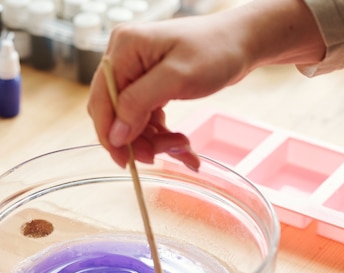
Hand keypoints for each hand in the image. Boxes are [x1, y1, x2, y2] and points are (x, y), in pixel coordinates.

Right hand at [88, 12, 249, 168]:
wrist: (242, 42)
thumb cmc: (216, 50)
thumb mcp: (177, 77)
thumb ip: (139, 103)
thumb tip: (115, 134)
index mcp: (123, 49)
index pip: (101, 100)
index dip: (110, 134)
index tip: (125, 160)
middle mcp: (124, 59)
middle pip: (115, 114)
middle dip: (138, 139)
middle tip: (161, 155)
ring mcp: (136, 72)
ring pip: (132, 121)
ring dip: (155, 140)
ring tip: (183, 147)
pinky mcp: (149, 84)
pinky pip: (147, 118)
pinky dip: (162, 134)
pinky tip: (182, 144)